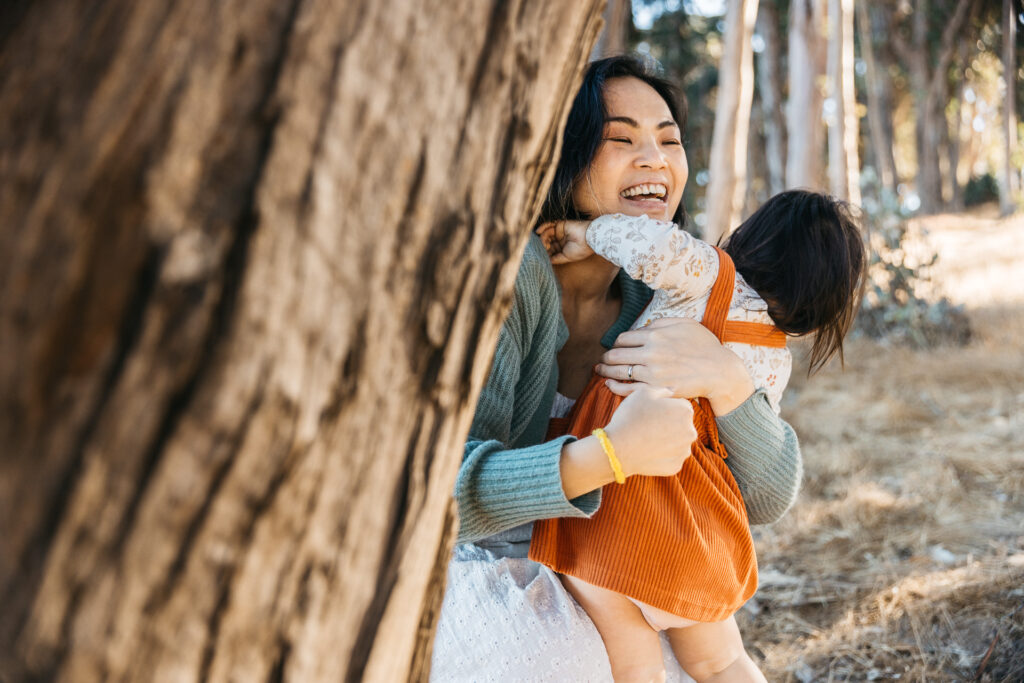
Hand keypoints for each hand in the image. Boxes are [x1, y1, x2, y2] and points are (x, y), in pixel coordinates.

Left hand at [535, 220, 592, 264]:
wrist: (589, 239)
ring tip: (543, 242)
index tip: (540, 255)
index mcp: (562, 248)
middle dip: (542, 244)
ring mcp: (560, 232)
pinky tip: (538, 231)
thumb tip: (546, 261)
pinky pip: (549, 224)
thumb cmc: (580, 250)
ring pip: (547, 233)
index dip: (544, 251)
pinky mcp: (560, 224)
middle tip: (542, 247)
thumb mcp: (566, 257)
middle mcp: (561, 240)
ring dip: (543, 237)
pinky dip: (543, 227)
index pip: (550, 249)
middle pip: (547, 241)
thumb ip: (555, 258)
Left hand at [595, 317, 754, 414]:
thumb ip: (661, 323)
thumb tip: (642, 328)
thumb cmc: (704, 346)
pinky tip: (609, 384)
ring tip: (600, 371)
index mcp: (655, 336)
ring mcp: (651, 374)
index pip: (623, 338)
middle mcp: (650, 354)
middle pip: (616, 355)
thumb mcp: (685, 324)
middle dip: (606, 358)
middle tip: (602, 360)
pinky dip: (614, 387)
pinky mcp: (655, 390)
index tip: (615, 347)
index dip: (616, 343)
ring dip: (605, 371)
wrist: (719, 372)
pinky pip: (627, 390)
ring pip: (618, 372)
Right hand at [603, 384, 695, 477]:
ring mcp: (684, 451)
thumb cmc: (630, 417)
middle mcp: (691, 432)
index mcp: (686, 411)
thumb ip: (662, 389)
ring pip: (678, 442)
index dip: (665, 407)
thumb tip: (671, 391)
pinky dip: (662, 455)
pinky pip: (671, 457)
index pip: (681, 406)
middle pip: (682, 424)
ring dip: (667, 439)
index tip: (652, 412)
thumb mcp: (643, 392)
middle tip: (649, 426)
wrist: (618, 449)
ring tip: (647, 439)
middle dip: (670, 424)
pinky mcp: (676, 467)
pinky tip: (648, 451)